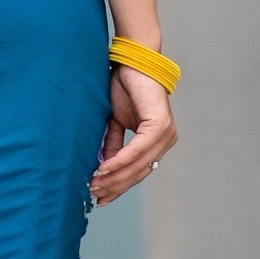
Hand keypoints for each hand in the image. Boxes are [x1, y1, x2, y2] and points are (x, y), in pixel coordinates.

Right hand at [91, 63, 174, 203]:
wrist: (132, 61)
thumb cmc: (125, 87)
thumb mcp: (116, 122)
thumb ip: (113, 145)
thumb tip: (103, 168)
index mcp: (158, 141)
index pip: (139, 171)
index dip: (120, 186)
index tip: (101, 197)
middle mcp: (166, 140)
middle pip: (139, 172)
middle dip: (115, 186)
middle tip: (94, 194)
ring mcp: (165, 134)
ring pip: (139, 164)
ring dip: (115, 176)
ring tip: (94, 183)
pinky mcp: (159, 125)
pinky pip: (137, 150)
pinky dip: (120, 160)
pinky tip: (104, 168)